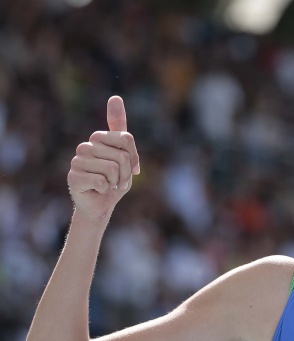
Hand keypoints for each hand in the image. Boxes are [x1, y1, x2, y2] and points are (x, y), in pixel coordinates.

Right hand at [67, 96, 139, 220]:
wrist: (101, 206)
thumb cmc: (114, 182)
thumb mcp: (125, 157)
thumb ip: (123, 134)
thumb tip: (115, 96)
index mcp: (98, 139)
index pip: (126, 138)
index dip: (135, 157)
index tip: (132, 167)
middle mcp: (85, 146)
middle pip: (122, 155)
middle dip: (127, 173)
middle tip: (118, 181)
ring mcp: (77, 161)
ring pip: (113, 168)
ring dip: (117, 182)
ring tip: (109, 185)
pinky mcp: (73, 177)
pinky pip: (102, 180)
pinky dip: (106, 189)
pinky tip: (99, 191)